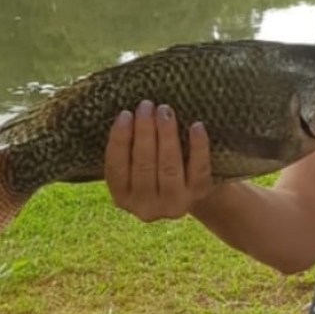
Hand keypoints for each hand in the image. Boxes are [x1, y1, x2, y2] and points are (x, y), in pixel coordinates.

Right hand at [104, 100, 214, 221]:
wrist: (194, 193)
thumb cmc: (157, 171)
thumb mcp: (136, 169)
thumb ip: (129, 150)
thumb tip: (129, 115)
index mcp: (123, 198)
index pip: (116, 168)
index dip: (119, 140)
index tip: (125, 114)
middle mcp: (146, 207)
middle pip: (143, 165)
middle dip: (144, 132)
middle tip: (146, 106)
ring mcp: (173, 203)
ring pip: (169, 166)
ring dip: (166, 135)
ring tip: (164, 111)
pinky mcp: (198, 195)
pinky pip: (198, 168)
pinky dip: (198, 146)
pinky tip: (196, 126)